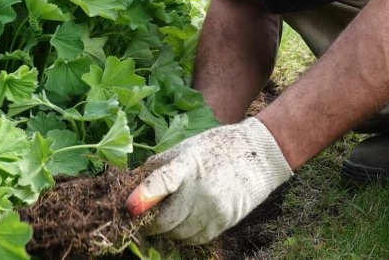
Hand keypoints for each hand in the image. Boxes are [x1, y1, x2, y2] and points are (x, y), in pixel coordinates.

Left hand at [125, 117, 291, 243]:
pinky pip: (193, 239)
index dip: (144, 196)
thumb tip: (131, 187)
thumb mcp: (185, 148)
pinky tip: (185, 220)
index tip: (129, 208)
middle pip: (164, 220)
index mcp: (187, 164)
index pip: (163, 181)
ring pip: (177, 234)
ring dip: (167, 229)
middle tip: (142, 217)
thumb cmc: (214, 148)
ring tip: (168, 214)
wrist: (258, 154)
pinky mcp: (223, 223)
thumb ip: (159, 167)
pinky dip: (184, 234)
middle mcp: (201, 189)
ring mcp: (213, 209)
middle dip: (149, 221)